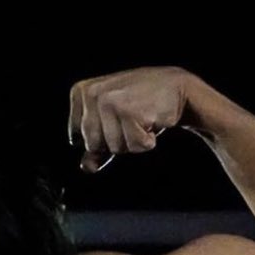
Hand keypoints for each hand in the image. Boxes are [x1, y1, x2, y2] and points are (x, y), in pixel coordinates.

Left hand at [68, 66, 193, 172]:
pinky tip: (151, 120)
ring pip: (113, 148)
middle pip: (93, 146)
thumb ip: (94, 146)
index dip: (99, 138)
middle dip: (115, 141)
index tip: (115, 119)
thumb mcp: (112, 122)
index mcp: (81, 92)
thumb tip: (86, 167)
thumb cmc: (141, 104)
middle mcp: (92, 93)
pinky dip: (145, 141)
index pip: (78, 139)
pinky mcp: (129, 111)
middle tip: (130, 118)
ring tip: (141, 118)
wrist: (176, 88)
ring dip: (131, 140)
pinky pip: (133, 146)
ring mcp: (109, 101)